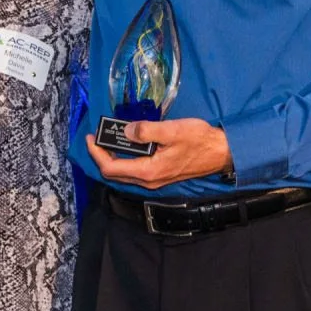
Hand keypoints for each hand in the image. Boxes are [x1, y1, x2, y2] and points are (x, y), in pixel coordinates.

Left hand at [85, 118, 231, 189]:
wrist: (220, 152)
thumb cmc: (199, 140)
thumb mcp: (172, 130)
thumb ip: (147, 130)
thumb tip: (127, 131)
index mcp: (148, 170)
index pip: (111, 168)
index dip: (96, 153)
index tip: (90, 138)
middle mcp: (148, 180)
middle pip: (114, 173)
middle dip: (100, 155)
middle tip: (96, 137)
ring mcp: (154, 179)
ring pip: (123, 173)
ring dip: (111, 158)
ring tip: (107, 139)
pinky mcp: (160, 175)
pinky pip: (134, 170)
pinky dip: (124, 159)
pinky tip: (126, 145)